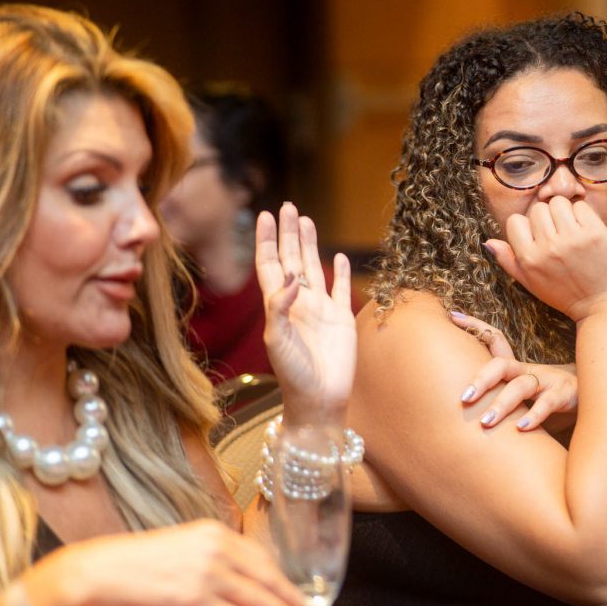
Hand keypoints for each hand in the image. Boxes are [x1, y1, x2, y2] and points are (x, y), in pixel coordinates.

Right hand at [56, 520, 311, 605]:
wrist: (100, 574)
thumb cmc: (137, 565)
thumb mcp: (184, 547)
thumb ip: (214, 557)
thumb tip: (241, 578)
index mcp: (216, 533)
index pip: (262, 556)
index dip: (282, 577)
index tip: (295, 590)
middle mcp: (217, 550)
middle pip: (268, 576)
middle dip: (291, 598)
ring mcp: (208, 575)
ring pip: (258, 598)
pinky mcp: (196, 601)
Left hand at [255, 202, 355, 427]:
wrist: (319, 400)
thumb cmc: (293, 375)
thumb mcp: (278, 341)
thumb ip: (279, 307)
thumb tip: (291, 277)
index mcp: (279, 305)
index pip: (270, 265)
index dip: (266, 240)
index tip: (264, 215)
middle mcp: (298, 302)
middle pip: (291, 259)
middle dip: (288, 233)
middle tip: (287, 205)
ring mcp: (320, 309)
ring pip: (314, 268)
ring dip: (309, 244)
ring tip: (306, 219)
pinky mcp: (342, 319)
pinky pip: (340, 288)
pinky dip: (340, 271)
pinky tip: (339, 255)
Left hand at [448, 311, 577, 430]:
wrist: (593, 396)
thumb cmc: (548, 399)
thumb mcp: (522, 394)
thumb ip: (499, 397)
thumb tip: (462, 406)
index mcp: (517, 367)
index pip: (494, 340)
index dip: (475, 326)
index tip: (451, 315)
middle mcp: (529, 370)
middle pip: (502, 365)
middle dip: (482, 378)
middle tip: (464, 398)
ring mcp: (548, 381)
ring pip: (522, 386)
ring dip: (503, 403)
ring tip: (486, 422)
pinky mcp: (564, 395)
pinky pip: (548, 403)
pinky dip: (534, 414)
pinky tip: (521, 428)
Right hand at [483, 196, 606, 321]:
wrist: (605, 305)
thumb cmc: (567, 295)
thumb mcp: (532, 284)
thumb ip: (509, 262)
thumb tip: (489, 242)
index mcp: (529, 259)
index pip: (515, 221)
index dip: (527, 228)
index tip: (539, 238)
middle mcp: (549, 248)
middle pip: (538, 209)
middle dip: (547, 219)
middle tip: (559, 236)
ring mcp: (573, 239)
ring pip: (558, 203)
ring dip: (565, 213)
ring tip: (573, 232)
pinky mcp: (596, 233)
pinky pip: (581, 207)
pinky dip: (584, 216)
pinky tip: (587, 232)